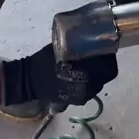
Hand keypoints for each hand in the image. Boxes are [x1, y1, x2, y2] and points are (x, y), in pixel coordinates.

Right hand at [1, 44, 117, 107]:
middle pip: (105, 77)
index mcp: (86, 73)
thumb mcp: (62, 48)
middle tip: (96, 57)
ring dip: (96, 76)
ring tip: (86, 66)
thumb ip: (78, 45)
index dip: (109, 60)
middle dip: (103, 67)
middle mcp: (88, 87)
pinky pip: (88, 92)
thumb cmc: (44, 60)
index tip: (104, 51)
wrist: (28, 80)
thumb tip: (93, 37)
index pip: (110, 69)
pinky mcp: (75, 101)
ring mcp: (82, 96)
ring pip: (98, 85)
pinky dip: (87, 84)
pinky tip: (79, 76)